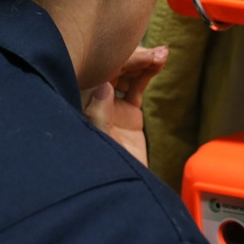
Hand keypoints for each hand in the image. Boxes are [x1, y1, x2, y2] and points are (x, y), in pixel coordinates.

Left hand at [82, 45, 167, 165]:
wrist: (123, 191)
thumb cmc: (101, 169)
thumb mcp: (99, 143)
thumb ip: (99, 116)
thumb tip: (104, 86)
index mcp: (82, 102)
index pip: (100, 71)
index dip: (120, 59)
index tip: (140, 53)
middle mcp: (93, 100)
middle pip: (113, 68)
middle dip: (135, 57)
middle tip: (157, 52)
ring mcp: (111, 106)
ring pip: (126, 74)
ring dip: (143, 62)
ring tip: (162, 55)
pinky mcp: (128, 114)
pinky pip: (137, 87)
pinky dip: (147, 73)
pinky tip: (159, 64)